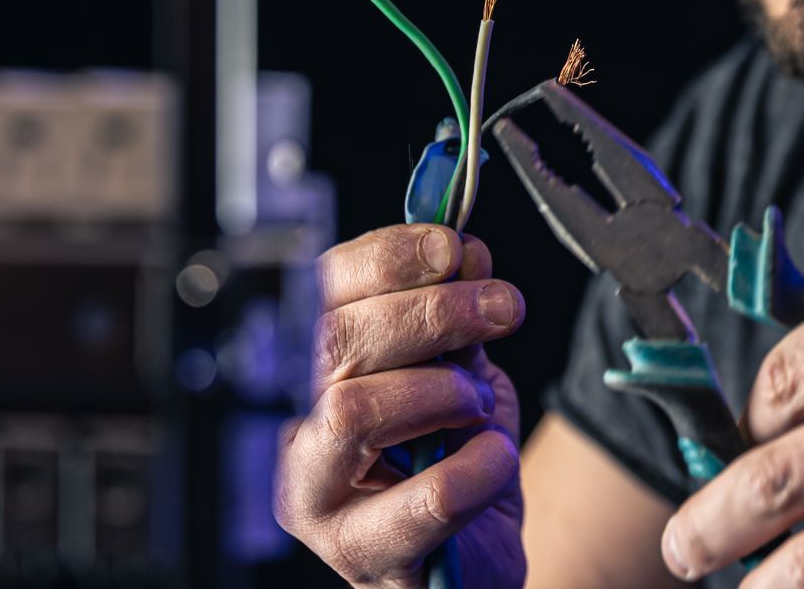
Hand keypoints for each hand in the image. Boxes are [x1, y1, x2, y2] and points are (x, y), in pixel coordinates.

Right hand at [275, 223, 527, 588]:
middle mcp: (301, 432)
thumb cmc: (456, 464)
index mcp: (318, 373)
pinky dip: (477, 467)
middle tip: (502, 307)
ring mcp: (320, 499)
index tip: (454, 246)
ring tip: (480, 404)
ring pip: (354, 411)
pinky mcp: (364, 555)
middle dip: (432, 311)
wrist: (473, 560)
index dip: (387, 257)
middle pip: (336, 343)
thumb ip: (457, 321)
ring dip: (443, 390)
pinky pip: (426, 498)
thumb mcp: (462, 374)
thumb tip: (464, 250)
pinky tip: (493, 460)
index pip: (323, 293)